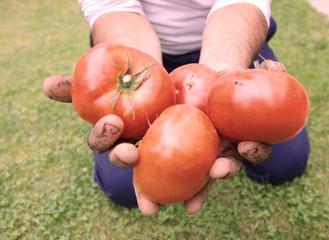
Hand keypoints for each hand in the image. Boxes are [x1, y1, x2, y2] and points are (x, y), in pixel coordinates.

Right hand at [42, 75, 271, 215]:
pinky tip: (221, 170)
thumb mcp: (113, 79)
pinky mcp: (202, 151)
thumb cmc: (138, 85)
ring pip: (175, 175)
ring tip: (190, 193)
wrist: (174, 83)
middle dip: (134, 168)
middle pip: (138, 166)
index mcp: (123, 139)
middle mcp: (146, 154)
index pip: (108, 144)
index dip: (107, 138)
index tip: (112, 123)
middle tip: (134, 156)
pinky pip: (210, 163)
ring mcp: (174, 156)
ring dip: (183, 183)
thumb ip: (82, 85)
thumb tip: (46, 87)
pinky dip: (216, 169)